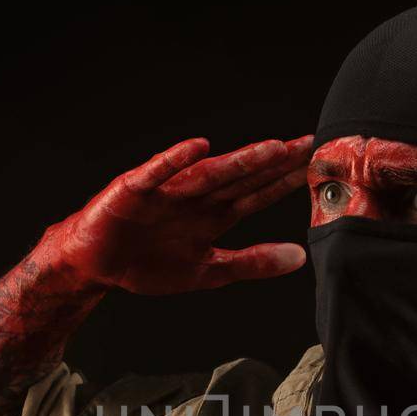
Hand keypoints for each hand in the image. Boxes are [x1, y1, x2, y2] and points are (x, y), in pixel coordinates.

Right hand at [43, 136, 311, 294]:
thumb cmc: (148, 263)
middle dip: (275, 162)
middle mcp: (197, 196)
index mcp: (215, 213)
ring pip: (209, 174)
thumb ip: (252, 262)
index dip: (288, 181)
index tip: (321, 167)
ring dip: (239, 161)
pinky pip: (157, 173)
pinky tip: (197, 147)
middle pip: (242, 176)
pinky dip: (174, 161)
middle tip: (311, 144)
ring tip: (271, 148)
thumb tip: (299, 257)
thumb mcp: (209, 271)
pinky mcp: (135, 190)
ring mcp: (167, 190)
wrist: (96, 266)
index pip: (259, 192)